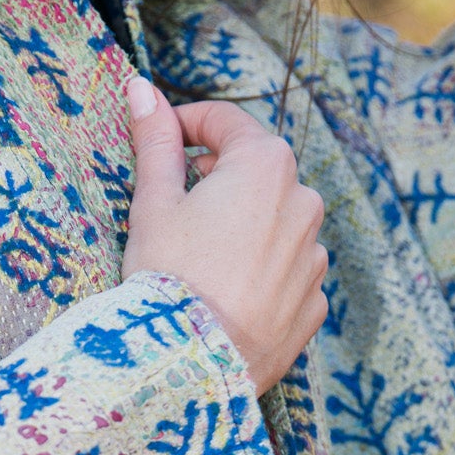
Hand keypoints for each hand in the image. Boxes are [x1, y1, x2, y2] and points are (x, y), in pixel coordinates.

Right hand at [121, 78, 327, 395]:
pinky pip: (286, 272)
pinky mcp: (313, 303)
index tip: (161, 137)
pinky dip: (260, 271)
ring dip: (243, 227)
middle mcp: (304, 203)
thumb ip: (155, 141)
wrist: (192, 366)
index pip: (227, 121)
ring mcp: (313, 256)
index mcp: (266, 165)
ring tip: (201, 258)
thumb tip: (141, 88)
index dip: (187, 124)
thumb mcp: (154, 203)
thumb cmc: (168, 276)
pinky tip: (225, 292)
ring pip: (275, 223)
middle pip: (257, 172)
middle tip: (175, 205)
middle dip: (218, 179)